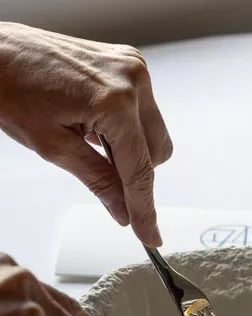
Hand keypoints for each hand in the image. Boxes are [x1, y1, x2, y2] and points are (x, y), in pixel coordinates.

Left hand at [0, 22, 171, 246]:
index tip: (149, 234)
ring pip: (154, 135)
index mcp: (115, 101)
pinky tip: (97, 124)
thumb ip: (98, 180)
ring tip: (91, 139)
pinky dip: (127, 130)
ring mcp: (133, 69)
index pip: (139, 170)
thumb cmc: (9, 87)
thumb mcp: (53, 146)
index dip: (144, 209)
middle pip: (156, 154)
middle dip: (134, 172)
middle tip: (101, 172)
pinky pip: (144, 113)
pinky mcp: (128, 65)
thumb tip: (123, 211)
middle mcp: (133, 80)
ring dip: (131, 150)